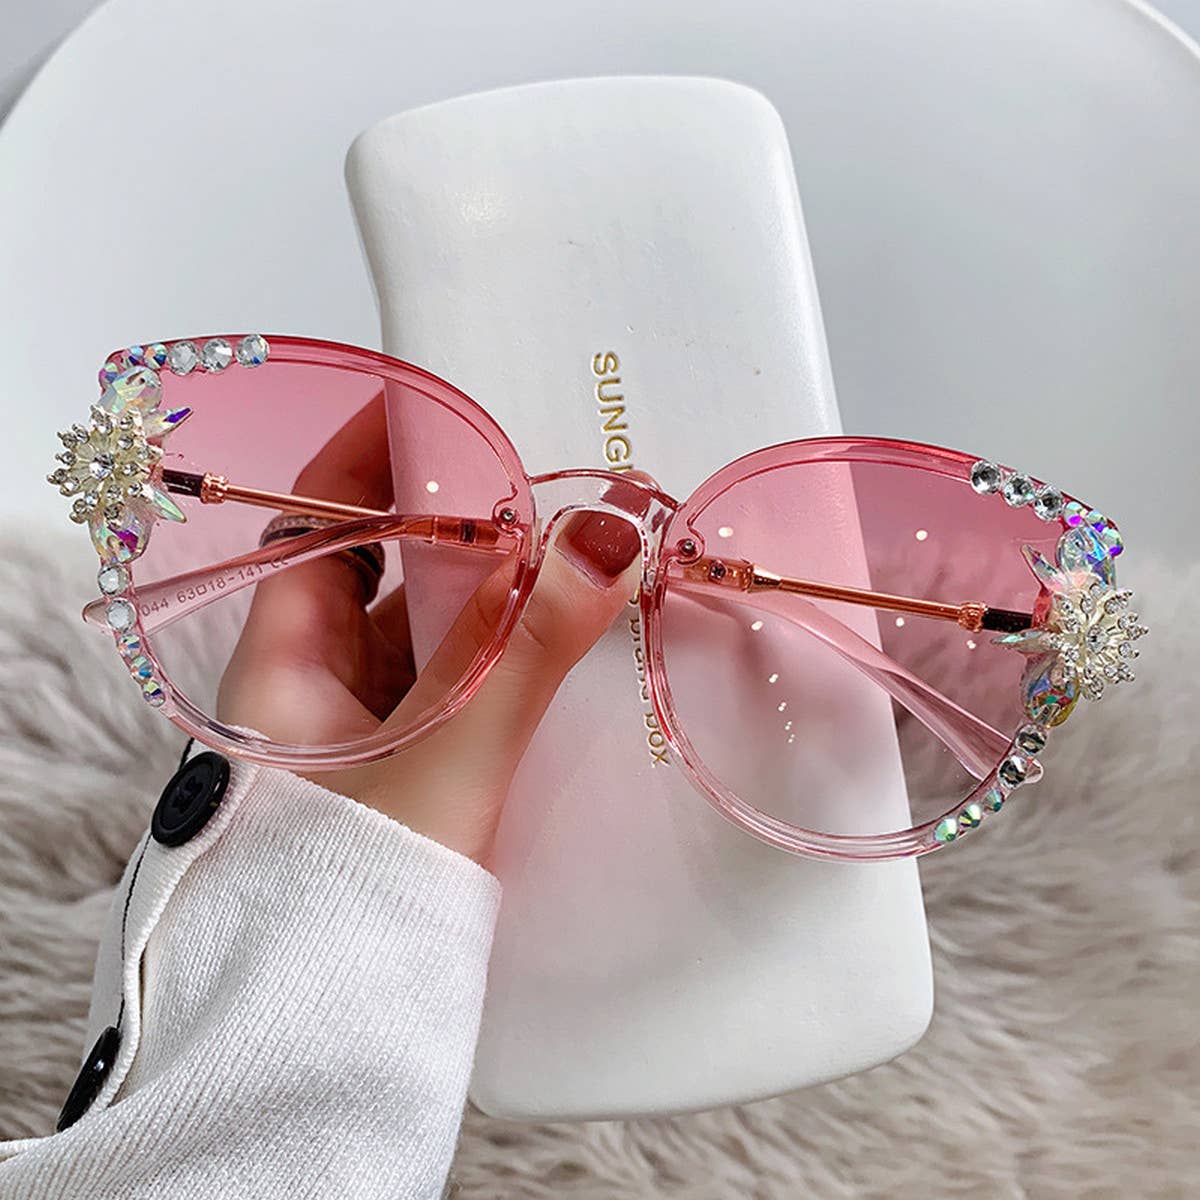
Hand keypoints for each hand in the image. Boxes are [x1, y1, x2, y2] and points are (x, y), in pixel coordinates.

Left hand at [216, 396, 641, 863]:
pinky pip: (457, 686)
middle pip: (384, 570)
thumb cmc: (352, 897)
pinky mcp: (410, 774)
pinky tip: (558, 646)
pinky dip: (502, 658)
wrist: (332, 1033)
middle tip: (538, 478)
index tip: (437, 404)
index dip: (370, 458)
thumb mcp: (447, 753)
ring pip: (427, 632)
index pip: (318, 523)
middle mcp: (314, 690)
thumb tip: (602, 538)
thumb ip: (524, 648)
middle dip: (459, 523)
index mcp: (283, 665)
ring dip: (491, 594)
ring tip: (566, 548)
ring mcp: (364, 733)